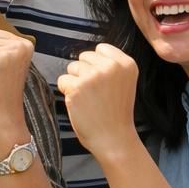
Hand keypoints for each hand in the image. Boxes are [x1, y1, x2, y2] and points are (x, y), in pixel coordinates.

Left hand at [56, 44, 140, 161]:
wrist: (114, 139)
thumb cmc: (116, 112)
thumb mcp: (124, 82)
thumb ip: (111, 66)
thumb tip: (88, 56)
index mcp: (126, 63)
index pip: (101, 48)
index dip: (96, 64)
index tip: (103, 82)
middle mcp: (111, 66)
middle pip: (84, 56)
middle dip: (85, 72)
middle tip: (95, 93)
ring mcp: (93, 75)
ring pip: (72, 67)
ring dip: (75, 82)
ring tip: (88, 99)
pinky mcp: (77, 86)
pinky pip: (62, 80)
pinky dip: (66, 92)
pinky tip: (79, 104)